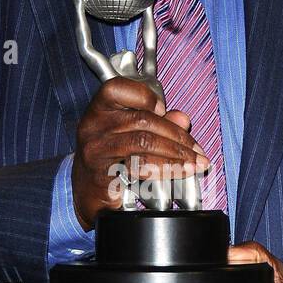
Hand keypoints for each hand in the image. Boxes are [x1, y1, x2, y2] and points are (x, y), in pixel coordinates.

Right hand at [71, 77, 208, 230]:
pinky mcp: (102, 173)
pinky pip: (139, 167)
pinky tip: (177, 173)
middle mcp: (93, 126)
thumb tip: (182, 119)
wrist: (86, 194)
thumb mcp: (130, 134)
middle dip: (177, 135)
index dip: (145, 96)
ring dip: (176, 154)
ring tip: (193, 163)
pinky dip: (164, 169)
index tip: (164, 110)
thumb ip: (157, 122)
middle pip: (142, 119)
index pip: (118, 89)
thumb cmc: (108, 159)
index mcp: (99, 109)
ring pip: (144, 142)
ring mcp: (96, 149)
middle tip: (196, 150)